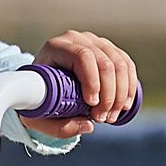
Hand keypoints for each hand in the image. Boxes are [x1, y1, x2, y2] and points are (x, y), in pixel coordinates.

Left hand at [22, 31, 139, 138]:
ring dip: (120, 94)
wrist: (39, 83)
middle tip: (102, 118)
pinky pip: (126, 65)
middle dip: (108, 94)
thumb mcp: (38, 115)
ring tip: (111, 117)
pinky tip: (125, 105)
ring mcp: (94, 41)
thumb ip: (58, 126)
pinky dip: (129, 87)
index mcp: (56, 47)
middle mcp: (77, 39)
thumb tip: (89, 125)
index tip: (92, 105)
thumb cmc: (36, 98)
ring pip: (119, 64)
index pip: (82, 57)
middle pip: (104, 62)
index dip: (92, 81)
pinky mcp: (108, 49)